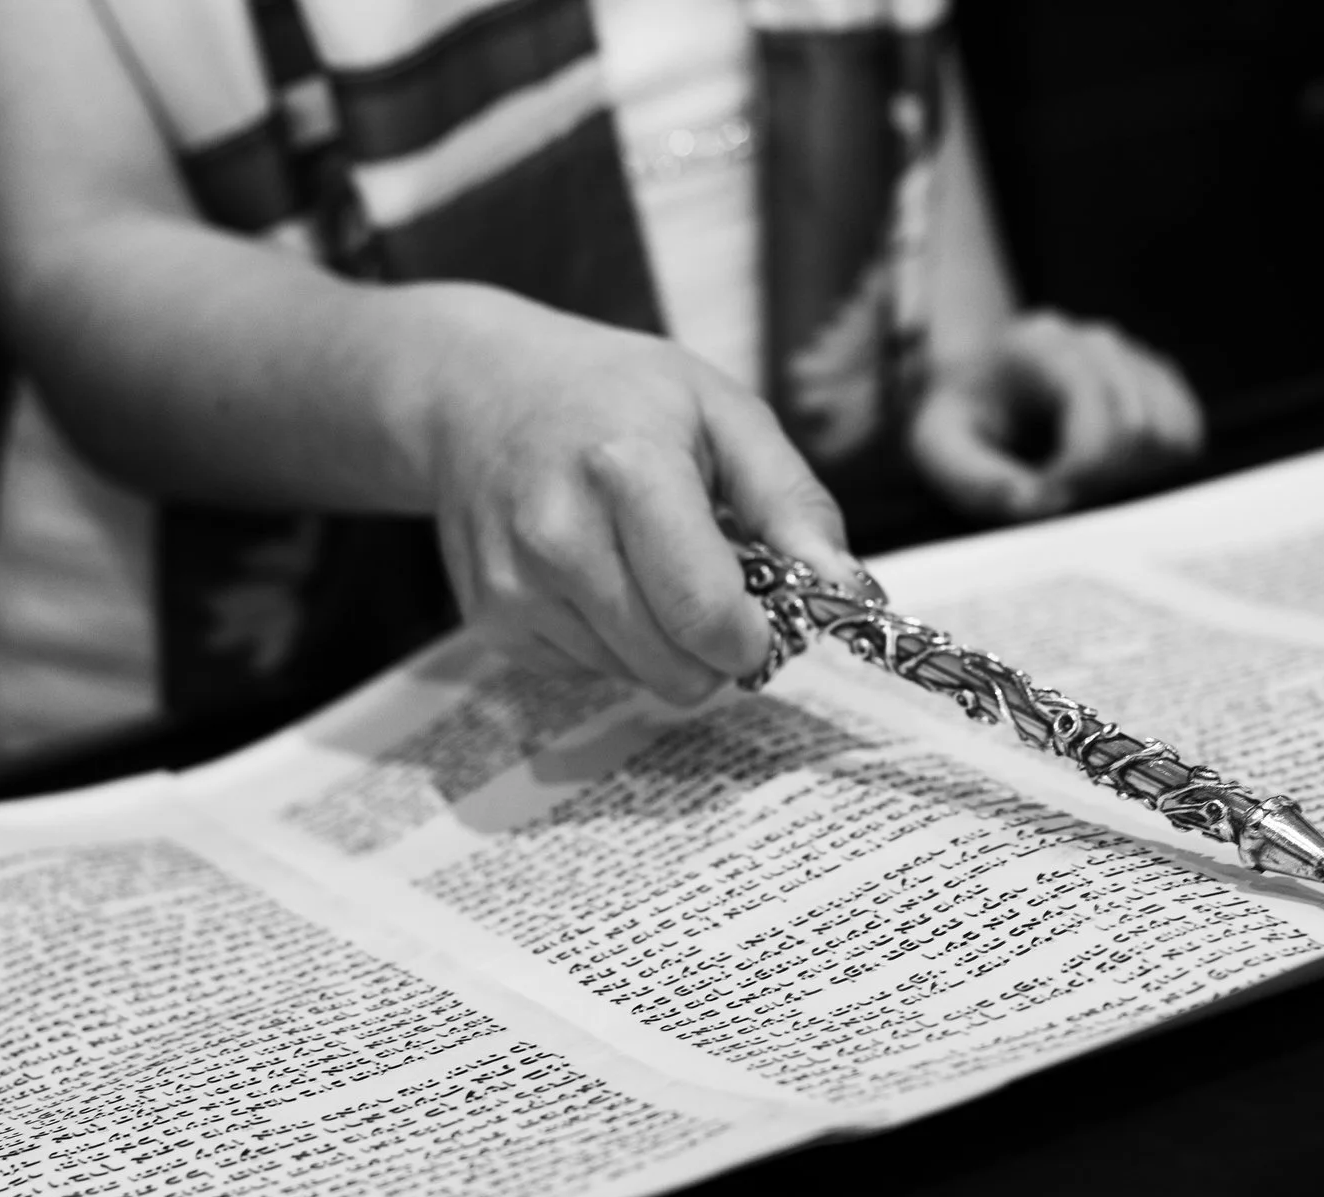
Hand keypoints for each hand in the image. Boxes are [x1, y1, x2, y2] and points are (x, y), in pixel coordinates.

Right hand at [420, 294, 878, 704]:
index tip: (766, 610)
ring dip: (662, 642)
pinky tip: (598, 575)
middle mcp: (558, 536)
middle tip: (711, 584)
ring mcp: (516, 586)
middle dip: (716, 647)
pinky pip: (589, 673)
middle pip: (677, 669)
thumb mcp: (722, 412)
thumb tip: (849, 592)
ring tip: (645, 564)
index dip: (756, 636)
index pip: (708, 616)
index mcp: (628, 471)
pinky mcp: (491, 622)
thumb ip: (793, 502)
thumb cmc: (616, 394)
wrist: (474, 390)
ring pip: (636, 679)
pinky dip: (612, 640)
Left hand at [908, 311, 1203, 522]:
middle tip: (1060, 492)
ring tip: (1080, 480)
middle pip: (1142, 433)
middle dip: (1103, 481)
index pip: (1099, 422)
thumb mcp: (939, 449)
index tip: (1045, 497)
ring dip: (1130, 476)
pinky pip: (1187, 436)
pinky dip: (1155, 466)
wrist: (979, 388)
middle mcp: (1097, 342)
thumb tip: (1034, 503)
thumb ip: (975, 479)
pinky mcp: (1159, 381)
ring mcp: (1134, 357)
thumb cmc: (961, 421)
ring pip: (1172, 437)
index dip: (1080, 476)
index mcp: (1042, 347)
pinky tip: (1108, 471)